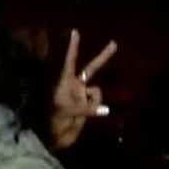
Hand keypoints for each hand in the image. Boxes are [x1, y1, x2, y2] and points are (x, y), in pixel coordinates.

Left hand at [50, 29, 117, 149]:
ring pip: (97, 91)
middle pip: (91, 68)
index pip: (69, 61)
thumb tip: (106, 109)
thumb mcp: (68, 113)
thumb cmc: (55, 121)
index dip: (72, 47)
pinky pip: (97, 101)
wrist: (55, 136)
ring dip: (92, 101)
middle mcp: (74, 85)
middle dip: (103, 57)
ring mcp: (81, 94)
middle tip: (114, 44)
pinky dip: (94, 107)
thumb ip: (87, 109)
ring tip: (77, 113)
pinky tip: (83, 115)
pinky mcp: (87, 103)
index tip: (74, 32)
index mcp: (64, 83)